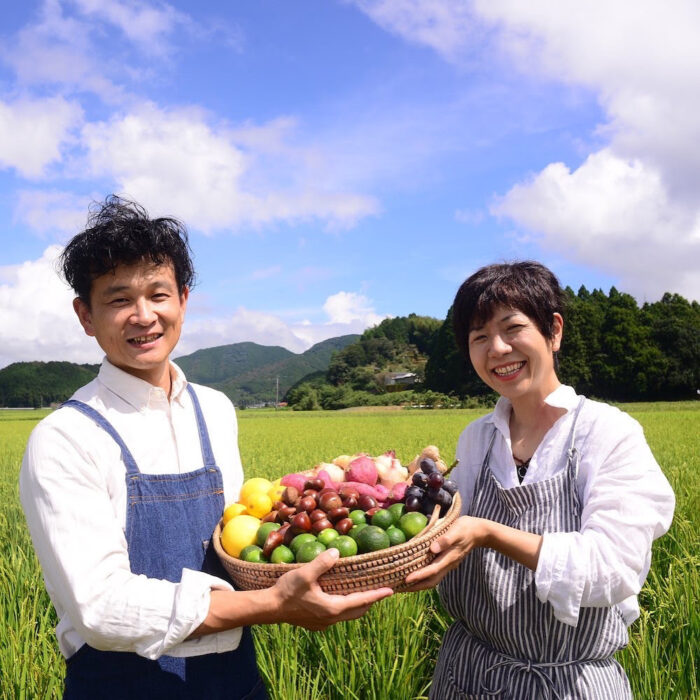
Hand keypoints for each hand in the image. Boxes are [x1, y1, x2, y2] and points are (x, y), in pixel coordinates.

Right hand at [270, 549, 393, 629]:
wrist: (270, 608)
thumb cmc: (287, 590)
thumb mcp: (305, 574)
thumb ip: (322, 563)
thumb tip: (338, 552)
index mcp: (332, 608)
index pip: (361, 601)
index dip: (376, 595)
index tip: (390, 591)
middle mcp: (331, 619)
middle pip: (358, 611)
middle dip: (370, 601)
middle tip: (381, 591)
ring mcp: (323, 623)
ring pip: (347, 615)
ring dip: (357, 605)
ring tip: (364, 593)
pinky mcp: (315, 623)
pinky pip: (337, 616)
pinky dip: (345, 607)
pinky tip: (341, 598)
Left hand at [402, 516, 488, 591]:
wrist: (479, 532)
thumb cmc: (465, 528)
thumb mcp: (456, 530)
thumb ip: (445, 540)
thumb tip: (432, 549)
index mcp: (449, 557)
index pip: (432, 570)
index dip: (419, 576)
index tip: (406, 579)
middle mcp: (448, 564)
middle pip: (432, 581)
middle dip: (416, 586)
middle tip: (400, 588)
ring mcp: (448, 565)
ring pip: (433, 579)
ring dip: (419, 584)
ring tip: (404, 584)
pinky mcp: (447, 562)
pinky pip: (434, 573)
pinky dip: (424, 577)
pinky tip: (415, 573)